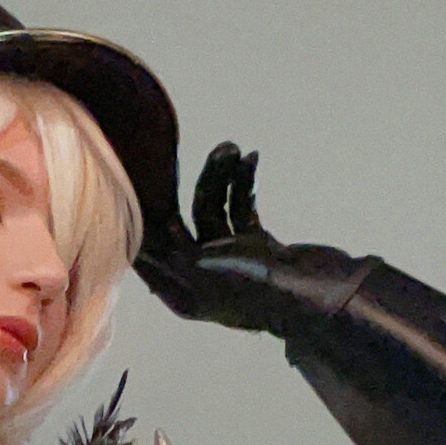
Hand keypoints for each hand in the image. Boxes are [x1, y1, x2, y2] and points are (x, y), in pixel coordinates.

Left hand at [134, 143, 373, 337]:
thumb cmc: (256, 289)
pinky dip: (244, 186)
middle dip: (192, 185)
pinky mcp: (259, 248)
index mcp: (184, 292)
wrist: (317, 295)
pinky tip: (250, 160)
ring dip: (221, 177)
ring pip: (215, 210)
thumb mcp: (195, 271)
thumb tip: (128, 235)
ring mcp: (233, 262)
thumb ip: (161, 251)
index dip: (144, 213)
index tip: (139, 176)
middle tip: (199, 152)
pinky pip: (242, 210)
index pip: (152, 247)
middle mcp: (204, 278)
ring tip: (233, 149)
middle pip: (184, 222)